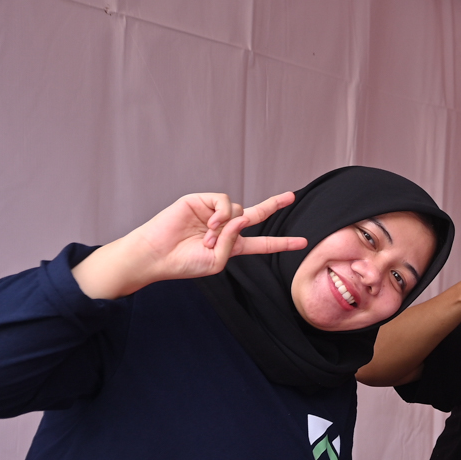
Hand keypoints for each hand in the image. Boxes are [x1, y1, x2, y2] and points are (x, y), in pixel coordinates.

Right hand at [73, 191, 305, 298]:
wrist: (157, 255)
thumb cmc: (184, 263)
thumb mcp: (217, 261)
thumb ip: (234, 242)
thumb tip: (241, 217)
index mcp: (231, 245)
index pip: (262, 243)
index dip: (282, 242)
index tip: (303, 242)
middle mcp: (225, 227)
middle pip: (256, 213)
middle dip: (274, 204)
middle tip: (292, 196)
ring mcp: (212, 213)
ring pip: (237, 209)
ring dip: (227, 226)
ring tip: (208, 238)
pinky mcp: (200, 201)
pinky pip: (224, 202)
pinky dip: (222, 214)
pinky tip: (210, 225)